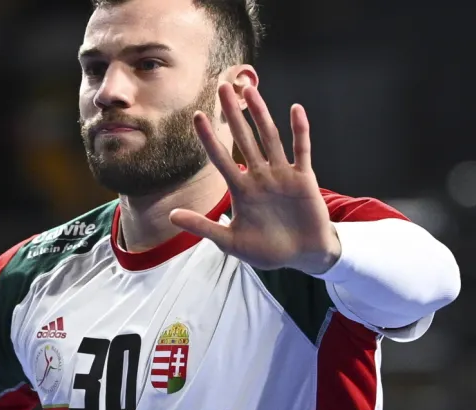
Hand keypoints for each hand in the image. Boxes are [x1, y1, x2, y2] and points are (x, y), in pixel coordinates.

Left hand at [168, 83, 340, 274]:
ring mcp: (281, 174)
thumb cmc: (267, 249)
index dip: (209, 138)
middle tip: (222, 87)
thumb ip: (203, 227)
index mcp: (241, 189)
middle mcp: (259, 176)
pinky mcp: (303, 178)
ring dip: (261, 114)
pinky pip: (301, 150)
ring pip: (269, 138)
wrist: (302, 256)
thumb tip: (171, 216)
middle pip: (244, 139)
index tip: (197, 115)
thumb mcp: (230, 242)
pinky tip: (295, 109)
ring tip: (249, 90)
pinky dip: (299, 130)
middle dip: (232, 114)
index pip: (220, 158)